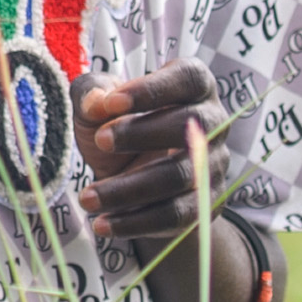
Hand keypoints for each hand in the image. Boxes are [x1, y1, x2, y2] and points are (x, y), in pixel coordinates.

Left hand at [79, 62, 224, 271]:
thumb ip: (92, 93)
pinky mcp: (207, 204)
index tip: (111, 102)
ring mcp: (214, 166)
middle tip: (100, 141)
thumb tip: (96, 103)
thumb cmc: (119, 127)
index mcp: (195, 85)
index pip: (188, 78)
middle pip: (190, 125)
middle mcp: (214, 123)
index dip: (152, 89)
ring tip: (87, 197)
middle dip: (141, 133)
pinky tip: (102, 223)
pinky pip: (177, 215)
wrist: (133, 180)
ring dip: (130, 189)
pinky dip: (137, 222)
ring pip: (180, 176)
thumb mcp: (99, 105)